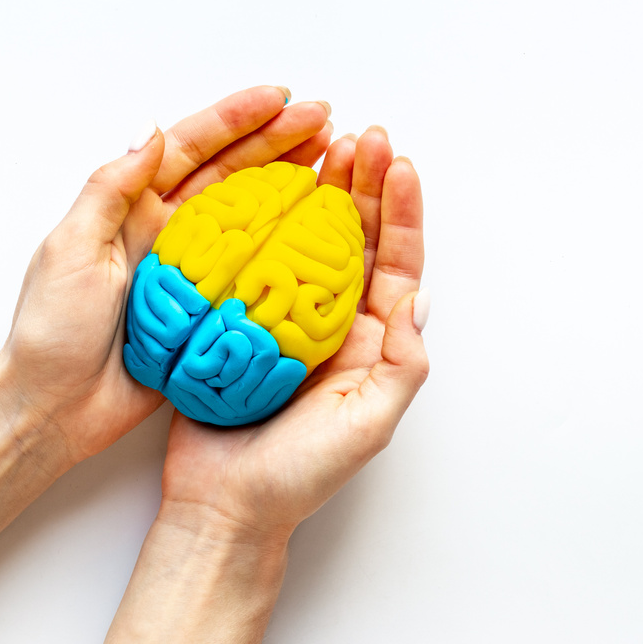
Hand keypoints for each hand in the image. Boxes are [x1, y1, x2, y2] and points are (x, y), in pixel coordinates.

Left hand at [1, 87, 333, 466]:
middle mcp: (169, 231)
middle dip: (278, 141)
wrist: (58, 406)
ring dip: (289, 184)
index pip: (192, 148)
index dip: (237, 120)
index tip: (281, 99)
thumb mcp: (71, 249)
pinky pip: (256, 270)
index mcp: (133, 207)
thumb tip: (151, 130)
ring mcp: (195, 271)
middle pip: (232, 173)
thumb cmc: (54, 330)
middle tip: (324, 121)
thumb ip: (111, 189)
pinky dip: (287, 247)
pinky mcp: (211, 309)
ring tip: (331, 161)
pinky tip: (317, 232)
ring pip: (251, 215)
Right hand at [160, 126, 429, 545]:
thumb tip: (418, 299)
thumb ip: (402, 363)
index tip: (400, 165)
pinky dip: (259, 224)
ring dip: (316, 194)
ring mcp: (285, 321)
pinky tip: (262, 190)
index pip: (395, 265)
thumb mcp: (370, 424)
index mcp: (372, 343)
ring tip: (319, 147)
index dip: (402, 214)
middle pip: (355, 242)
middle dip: (364, 187)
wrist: (225, 507)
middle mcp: (333, 325)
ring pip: (305, 243)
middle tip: (362, 136)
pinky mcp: (239, 322)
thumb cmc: (301, 475)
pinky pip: (253, 263)